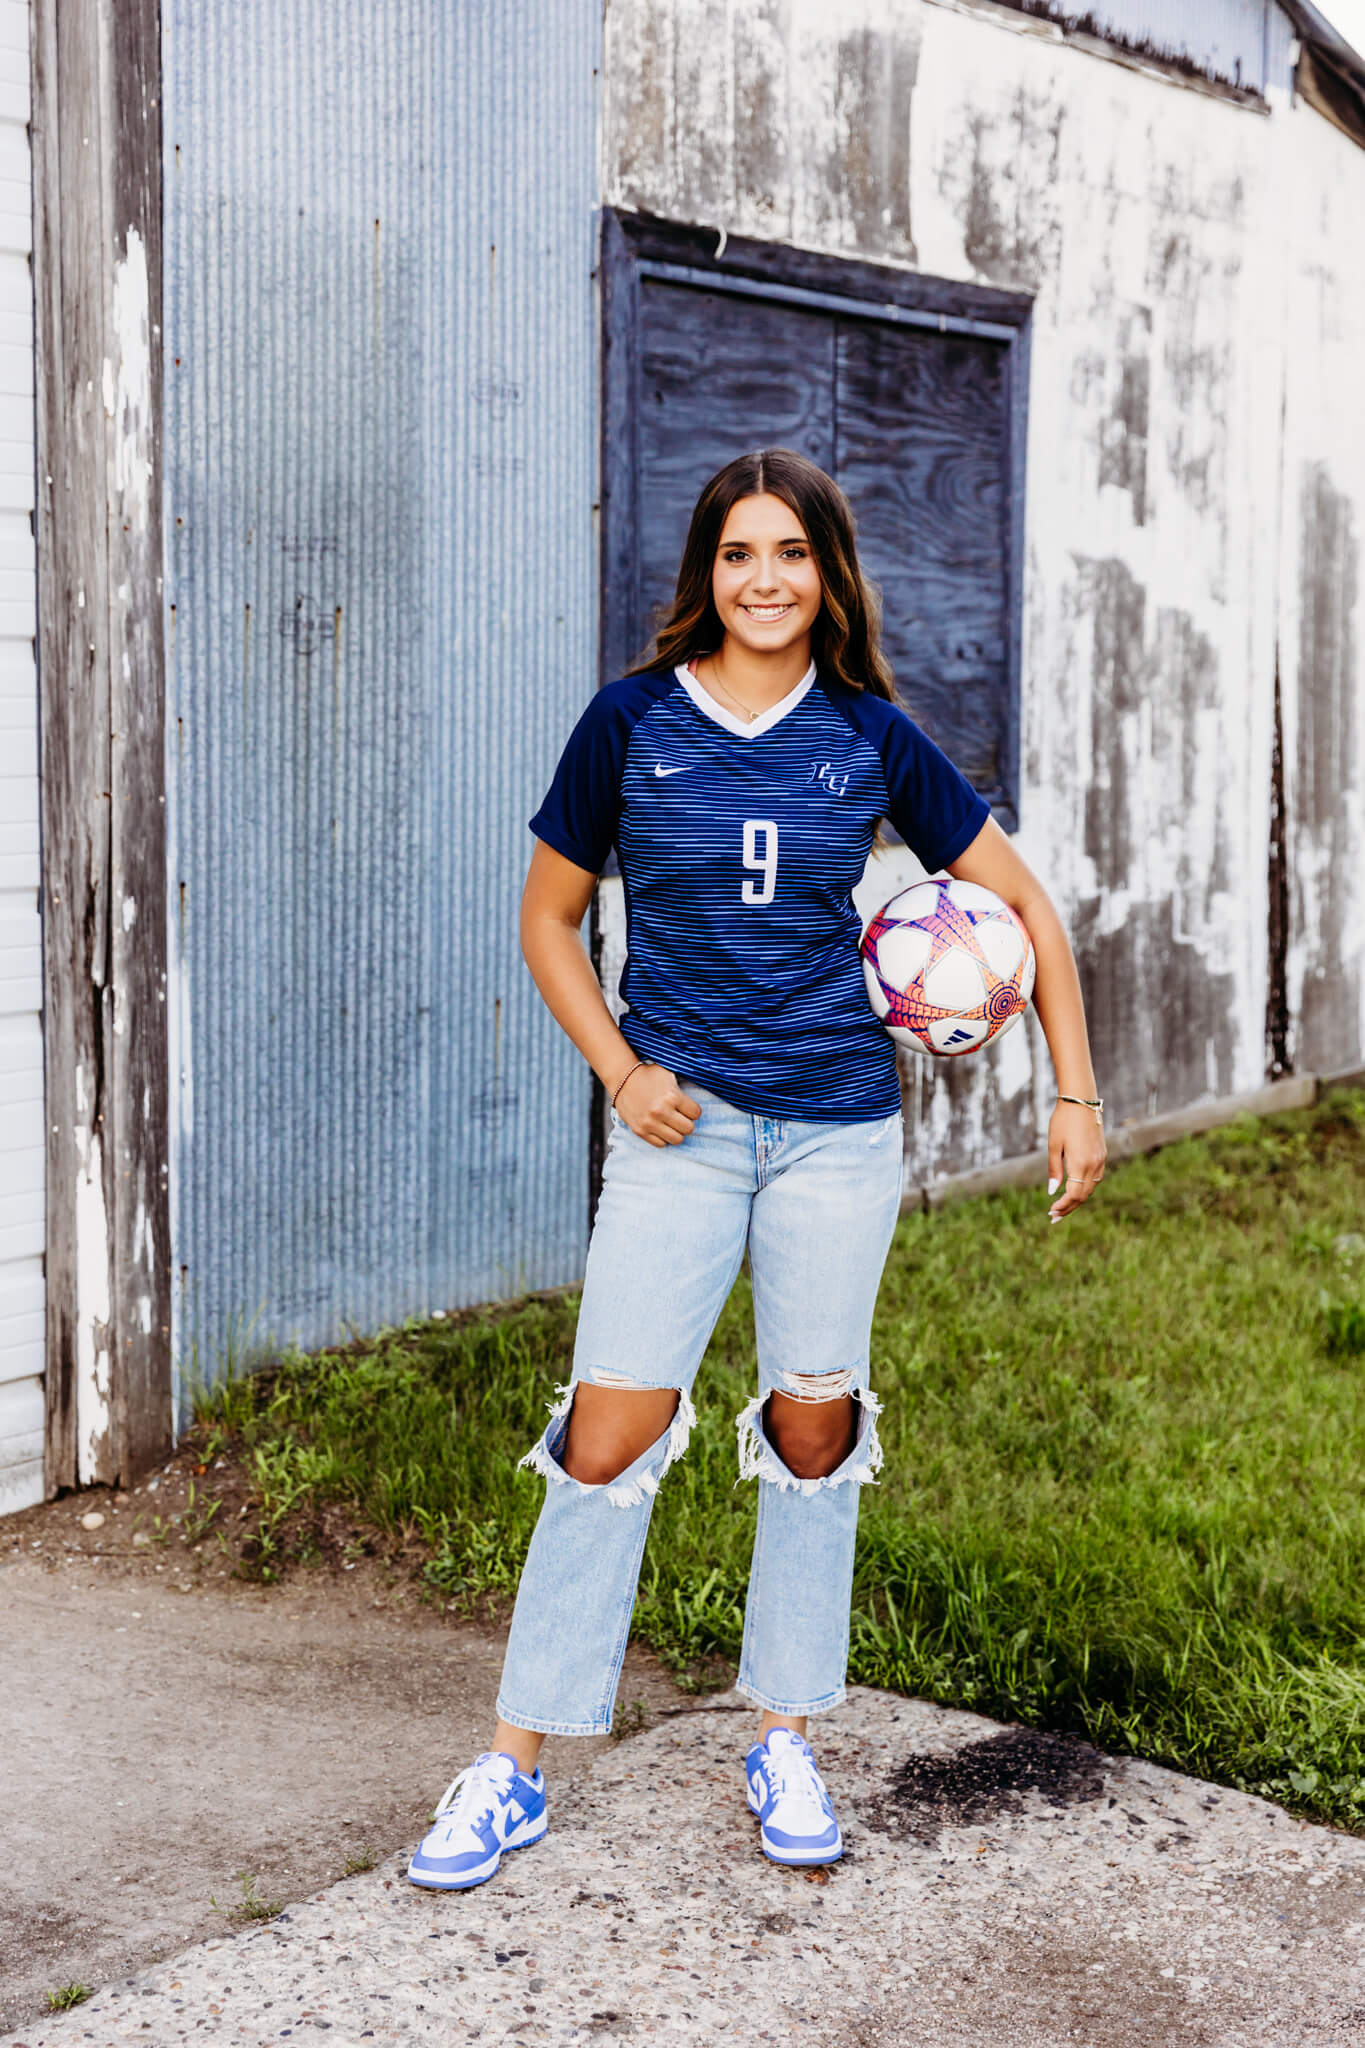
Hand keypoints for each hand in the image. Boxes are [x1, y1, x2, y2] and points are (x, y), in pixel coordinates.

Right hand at [613, 1063, 701, 1146]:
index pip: (696, 1113)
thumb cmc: (649, 1075)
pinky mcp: (640, 1131)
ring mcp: (650, 1123)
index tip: (687, 1107)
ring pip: (677, 1140)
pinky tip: (660, 1128)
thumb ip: (685, 1081)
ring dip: (677, 1132)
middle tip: (680, 1117)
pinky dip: (663, 1138)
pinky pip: (661, 1144)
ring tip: (671, 1124)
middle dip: (687, 1122)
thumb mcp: (669, 1072)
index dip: (693, 1110)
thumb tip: (705, 1083)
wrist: (622, 1079)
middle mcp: (661, 1111)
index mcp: (672, 1096)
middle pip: (689, 1128)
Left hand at [1047, 1101, 1105, 1222]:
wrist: (1081, 1100)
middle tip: (1054, 1217)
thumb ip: (1054, 1170)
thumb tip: (1052, 1192)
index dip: (1063, 1206)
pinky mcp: (1102, 1155)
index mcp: (1080, 1163)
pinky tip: (1075, 1190)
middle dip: (1069, 1208)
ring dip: (1077, 1199)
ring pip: (1091, 1188)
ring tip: (1062, 1207)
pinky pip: (1096, 1178)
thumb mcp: (1053, 1145)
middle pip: (1083, 1195)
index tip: (1051, 1212)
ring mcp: (1101, 1160)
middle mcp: (1094, 1164)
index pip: (1074, 1194)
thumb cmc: (1063, 1121)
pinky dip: (1085, 1188)